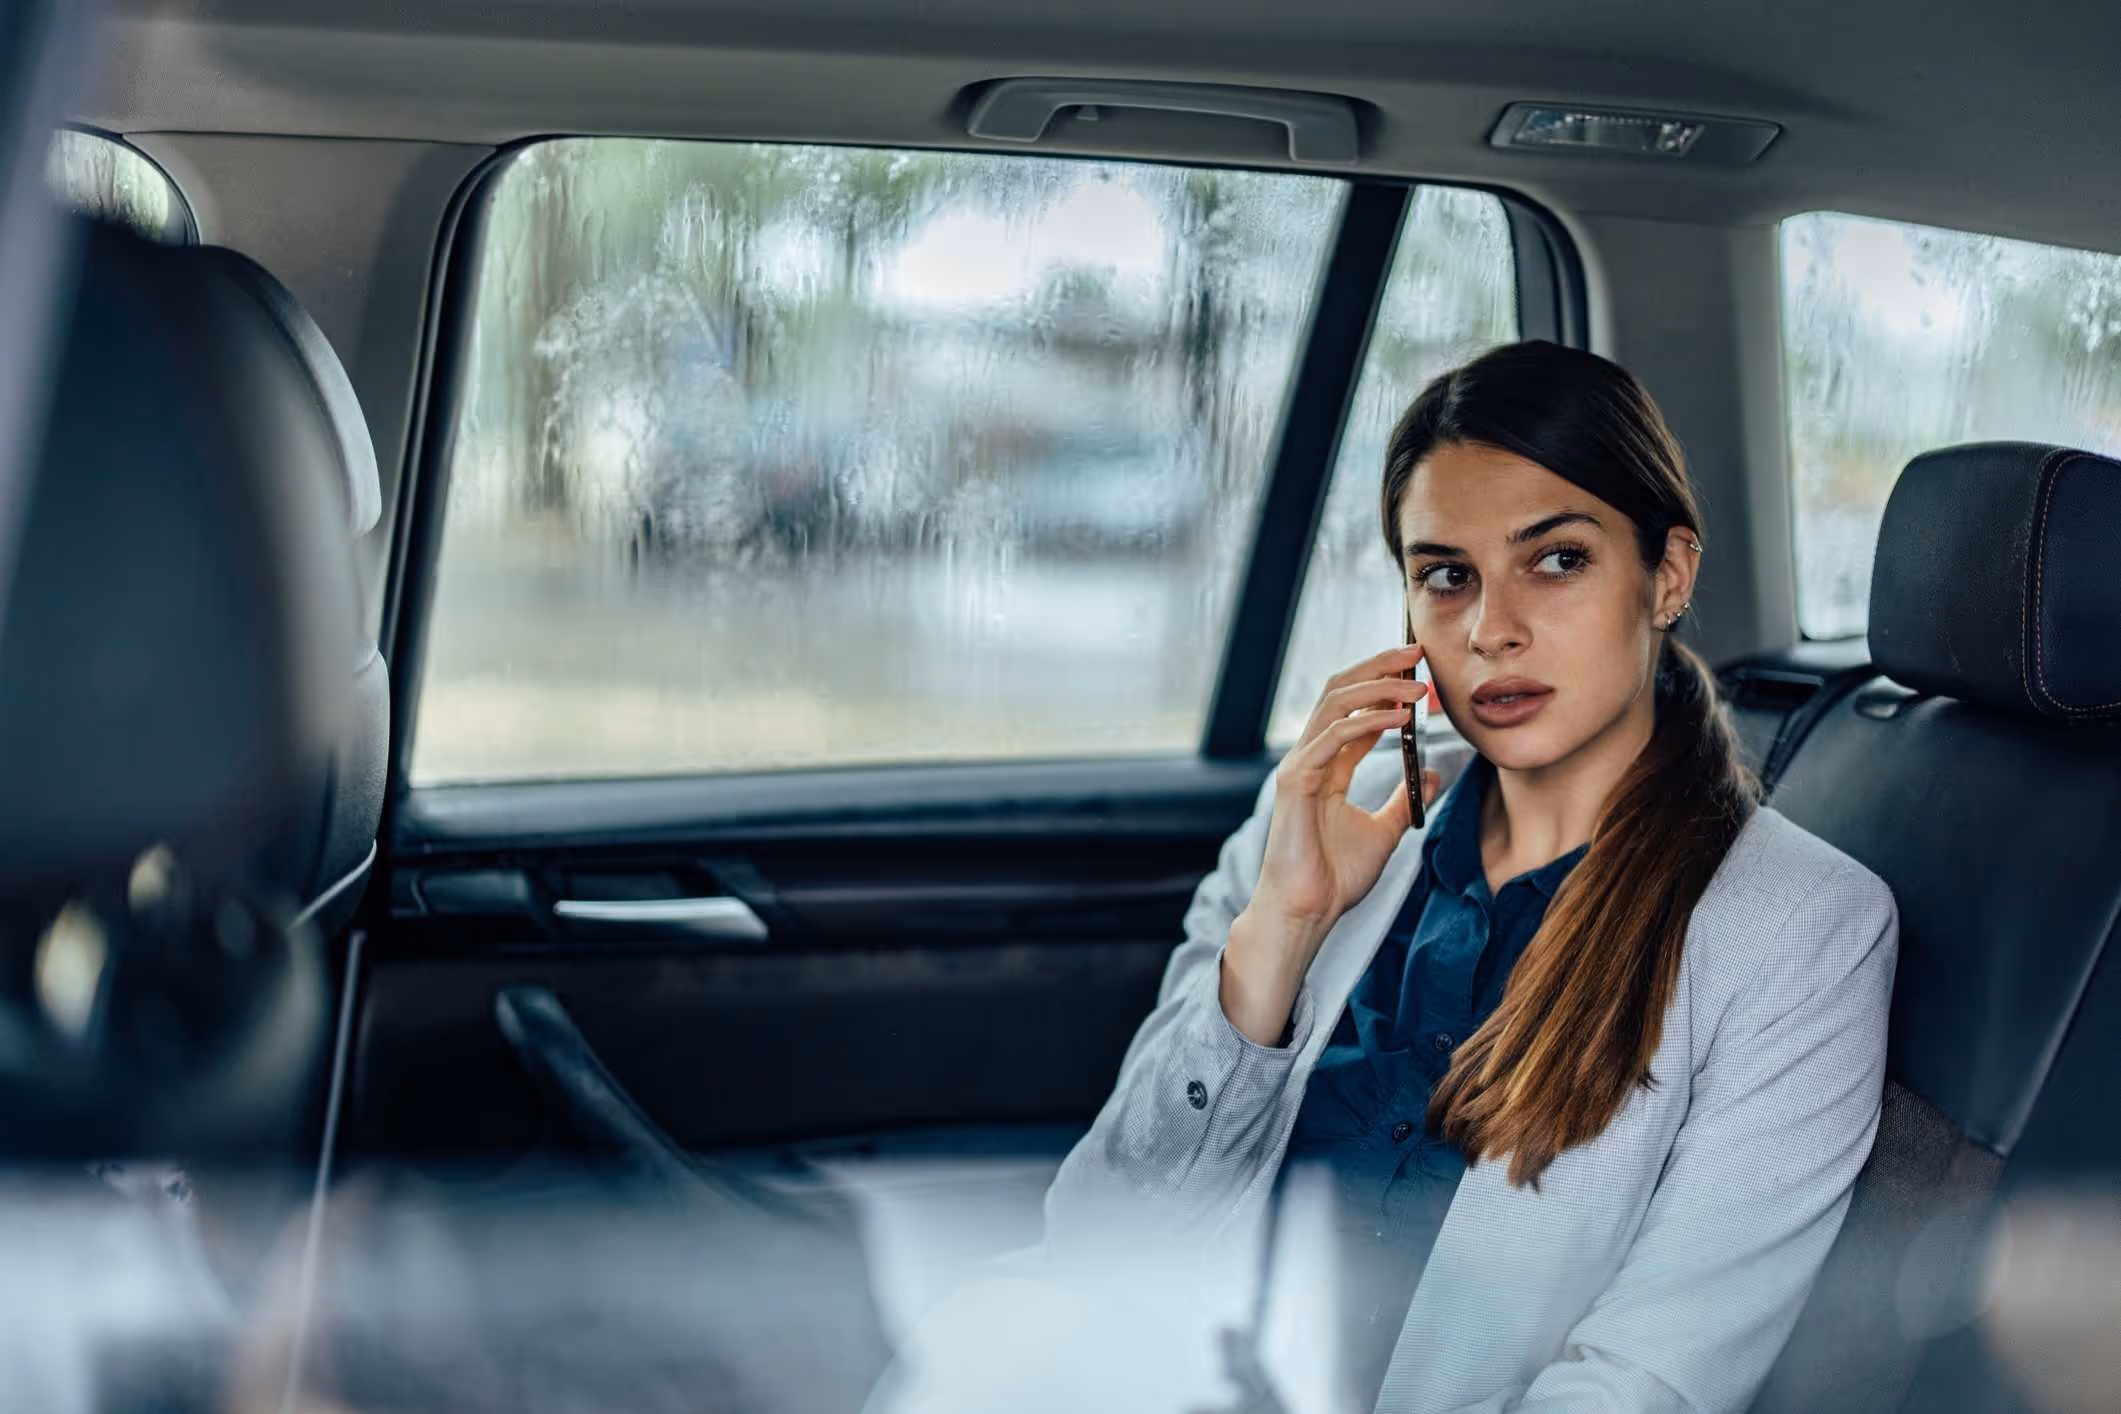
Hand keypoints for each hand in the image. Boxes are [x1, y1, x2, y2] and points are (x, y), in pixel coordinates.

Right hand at [1254, 644, 1442, 934]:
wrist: (1308, 911)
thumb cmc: (1335, 878)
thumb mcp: (1385, 831)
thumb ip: (1403, 798)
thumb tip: (1430, 771)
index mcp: (1327, 766)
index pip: (1354, 709)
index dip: (1386, 685)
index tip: (1422, 671)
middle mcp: (1310, 757)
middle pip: (1340, 693)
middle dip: (1378, 667)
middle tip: (1417, 653)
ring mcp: (1299, 766)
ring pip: (1334, 705)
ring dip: (1378, 687)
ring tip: (1417, 685)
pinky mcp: (1295, 781)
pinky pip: (1332, 738)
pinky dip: (1366, 723)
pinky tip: (1398, 718)